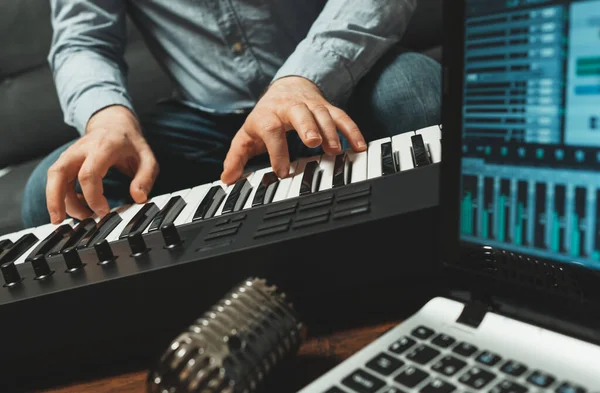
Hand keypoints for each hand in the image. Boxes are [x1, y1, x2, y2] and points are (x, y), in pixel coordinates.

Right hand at [46, 106, 158, 223]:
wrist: (115, 124)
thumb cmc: (131, 143)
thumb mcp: (148, 158)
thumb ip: (146, 178)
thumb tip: (138, 197)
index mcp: (104, 147)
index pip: (89, 174)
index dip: (93, 197)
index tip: (104, 212)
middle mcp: (82, 149)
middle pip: (58, 173)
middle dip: (55, 199)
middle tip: (60, 220)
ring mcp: (71, 153)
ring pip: (54, 177)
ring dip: (57, 200)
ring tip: (75, 218)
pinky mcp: (66, 160)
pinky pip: (57, 179)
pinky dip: (62, 195)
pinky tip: (77, 207)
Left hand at [221, 76, 366, 183]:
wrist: (286, 87)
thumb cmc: (265, 117)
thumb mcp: (247, 135)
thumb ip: (237, 157)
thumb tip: (226, 178)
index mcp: (268, 115)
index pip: (271, 129)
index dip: (276, 150)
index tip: (283, 171)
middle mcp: (290, 108)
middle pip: (299, 113)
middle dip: (307, 126)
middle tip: (312, 143)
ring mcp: (311, 106)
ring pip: (322, 114)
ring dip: (330, 131)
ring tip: (335, 151)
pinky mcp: (327, 107)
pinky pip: (342, 117)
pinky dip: (352, 130)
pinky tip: (359, 146)